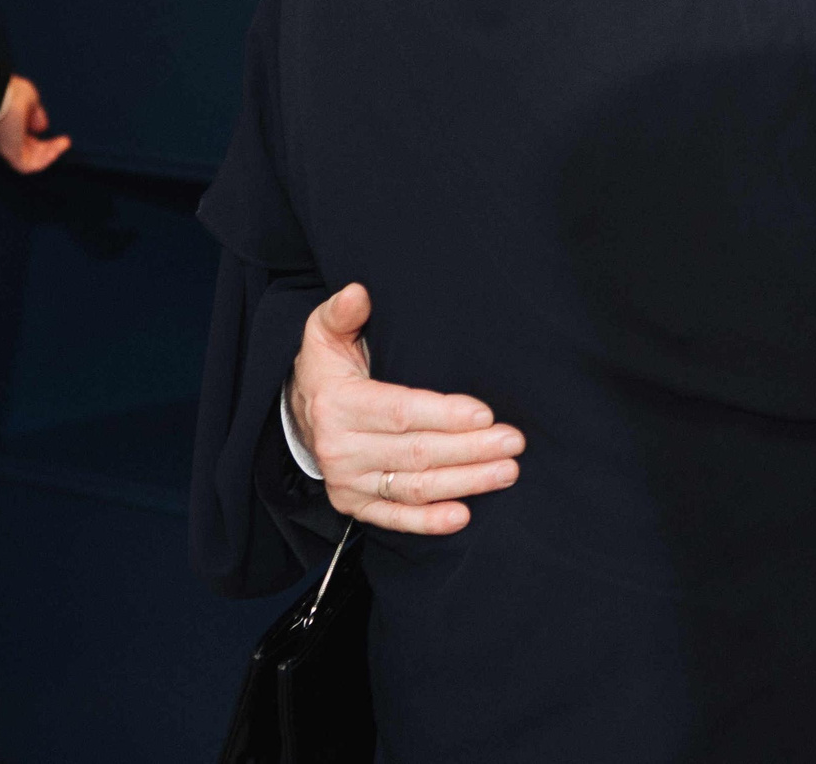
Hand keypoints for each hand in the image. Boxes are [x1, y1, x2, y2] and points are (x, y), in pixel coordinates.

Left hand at [0, 75, 68, 173]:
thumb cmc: (11, 94)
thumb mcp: (29, 100)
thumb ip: (36, 115)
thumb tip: (42, 128)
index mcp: (3, 125)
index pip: (22, 137)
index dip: (39, 136)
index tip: (51, 131)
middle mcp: (3, 139)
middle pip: (28, 150)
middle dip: (48, 147)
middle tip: (65, 141)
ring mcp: (7, 149)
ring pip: (31, 159)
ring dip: (51, 153)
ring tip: (65, 143)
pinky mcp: (12, 156)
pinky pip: (32, 165)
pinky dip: (48, 158)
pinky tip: (60, 147)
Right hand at [290, 282, 523, 533]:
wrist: (300, 413)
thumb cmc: (328, 367)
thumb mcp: (325, 333)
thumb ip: (342, 312)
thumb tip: (358, 292)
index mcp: (338, 404)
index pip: (399, 412)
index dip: (443, 414)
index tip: (485, 413)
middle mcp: (341, 448)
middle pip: (416, 452)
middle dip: (470, 449)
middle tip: (514, 442)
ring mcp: (348, 481)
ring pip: (414, 487)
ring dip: (464, 482)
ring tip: (507, 471)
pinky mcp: (355, 504)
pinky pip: (395, 518)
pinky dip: (429, 522)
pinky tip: (463, 516)